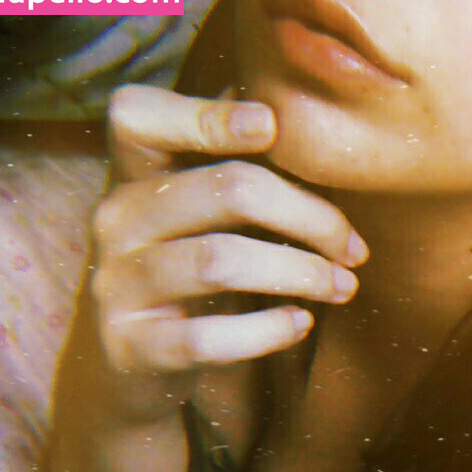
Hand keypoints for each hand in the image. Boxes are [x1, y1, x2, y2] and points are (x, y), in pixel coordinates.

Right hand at [90, 85, 367, 393]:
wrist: (132, 367)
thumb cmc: (189, 273)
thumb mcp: (201, 214)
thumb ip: (235, 163)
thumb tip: (292, 104)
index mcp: (134, 173)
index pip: (140, 117)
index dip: (205, 115)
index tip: (273, 127)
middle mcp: (117, 218)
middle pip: (225, 189)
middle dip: (308, 216)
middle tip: (355, 249)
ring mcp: (117, 283)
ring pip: (219, 261)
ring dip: (300, 273)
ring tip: (344, 287)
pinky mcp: (131, 346)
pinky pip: (206, 337)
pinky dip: (266, 330)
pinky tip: (300, 323)